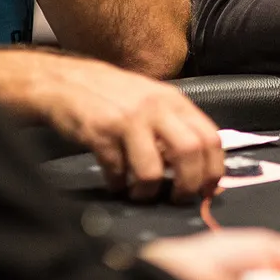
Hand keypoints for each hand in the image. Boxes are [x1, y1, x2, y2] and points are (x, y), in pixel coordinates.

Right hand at [29, 53, 222, 200]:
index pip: (210, 137)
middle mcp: (156, 107)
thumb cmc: (114, 95)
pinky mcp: (100, 132)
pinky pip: (118, 171)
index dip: (213, 170)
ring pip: (152, 169)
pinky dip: (118, 184)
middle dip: (187, 184)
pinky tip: (115, 181)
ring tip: (140, 193)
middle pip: (189, 152)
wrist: (65, 81)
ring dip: (148, 191)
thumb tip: (198, 168)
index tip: (208, 190)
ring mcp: (128, 119)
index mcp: (174, 101)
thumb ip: (175, 127)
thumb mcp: (153, 101)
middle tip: (177, 198)